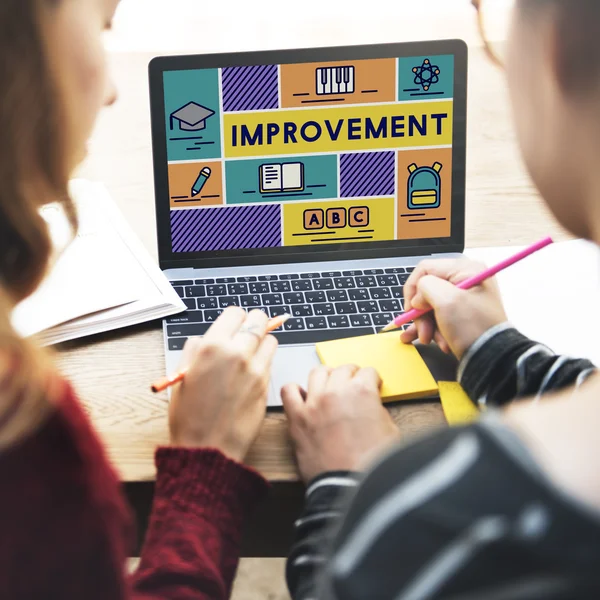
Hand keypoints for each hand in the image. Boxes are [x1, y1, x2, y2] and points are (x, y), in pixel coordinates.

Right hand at [169, 307, 277, 461]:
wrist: (208, 448)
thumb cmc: (189, 416)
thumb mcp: (182, 376)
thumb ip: (194, 350)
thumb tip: (205, 339)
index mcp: (212, 347)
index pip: (235, 313)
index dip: (234, 318)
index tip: (233, 325)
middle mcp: (237, 353)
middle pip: (258, 320)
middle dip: (253, 323)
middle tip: (247, 332)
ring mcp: (256, 369)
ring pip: (270, 339)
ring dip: (262, 341)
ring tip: (250, 353)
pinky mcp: (267, 384)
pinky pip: (271, 361)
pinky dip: (265, 360)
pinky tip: (252, 372)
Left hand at [282, 365, 398, 482]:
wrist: (350, 487)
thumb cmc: (371, 465)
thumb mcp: (390, 431)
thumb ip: (378, 410)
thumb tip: (370, 406)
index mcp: (362, 392)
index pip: (367, 372)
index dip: (372, 380)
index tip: (371, 385)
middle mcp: (336, 391)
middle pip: (343, 369)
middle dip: (351, 375)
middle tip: (353, 385)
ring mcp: (314, 403)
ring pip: (317, 373)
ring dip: (326, 376)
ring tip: (329, 386)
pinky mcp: (297, 418)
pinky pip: (288, 391)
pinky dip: (294, 390)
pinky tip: (303, 397)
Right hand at [400, 258, 507, 358]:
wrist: (493, 358)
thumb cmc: (472, 327)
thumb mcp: (446, 300)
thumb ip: (425, 287)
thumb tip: (418, 298)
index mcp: (465, 269)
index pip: (425, 269)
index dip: (412, 289)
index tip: (410, 310)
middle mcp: (465, 280)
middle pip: (427, 290)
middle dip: (421, 313)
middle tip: (423, 331)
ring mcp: (464, 298)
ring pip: (431, 306)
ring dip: (426, 325)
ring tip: (429, 340)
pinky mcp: (462, 315)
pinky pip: (439, 317)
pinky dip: (433, 329)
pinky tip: (431, 340)